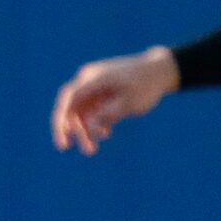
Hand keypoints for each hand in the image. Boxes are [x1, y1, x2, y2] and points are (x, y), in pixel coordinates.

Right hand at [51, 47, 177, 153]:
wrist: (159, 71)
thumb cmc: (145, 85)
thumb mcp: (129, 101)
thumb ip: (108, 113)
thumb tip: (89, 125)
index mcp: (94, 78)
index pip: (70, 98)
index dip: (62, 120)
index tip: (64, 140)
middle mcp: (89, 80)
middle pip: (71, 106)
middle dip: (70, 129)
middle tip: (69, 149)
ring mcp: (94, 86)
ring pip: (81, 111)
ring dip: (84, 130)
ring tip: (92, 150)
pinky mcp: (101, 93)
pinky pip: (91, 110)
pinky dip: (95, 123)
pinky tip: (106, 134)